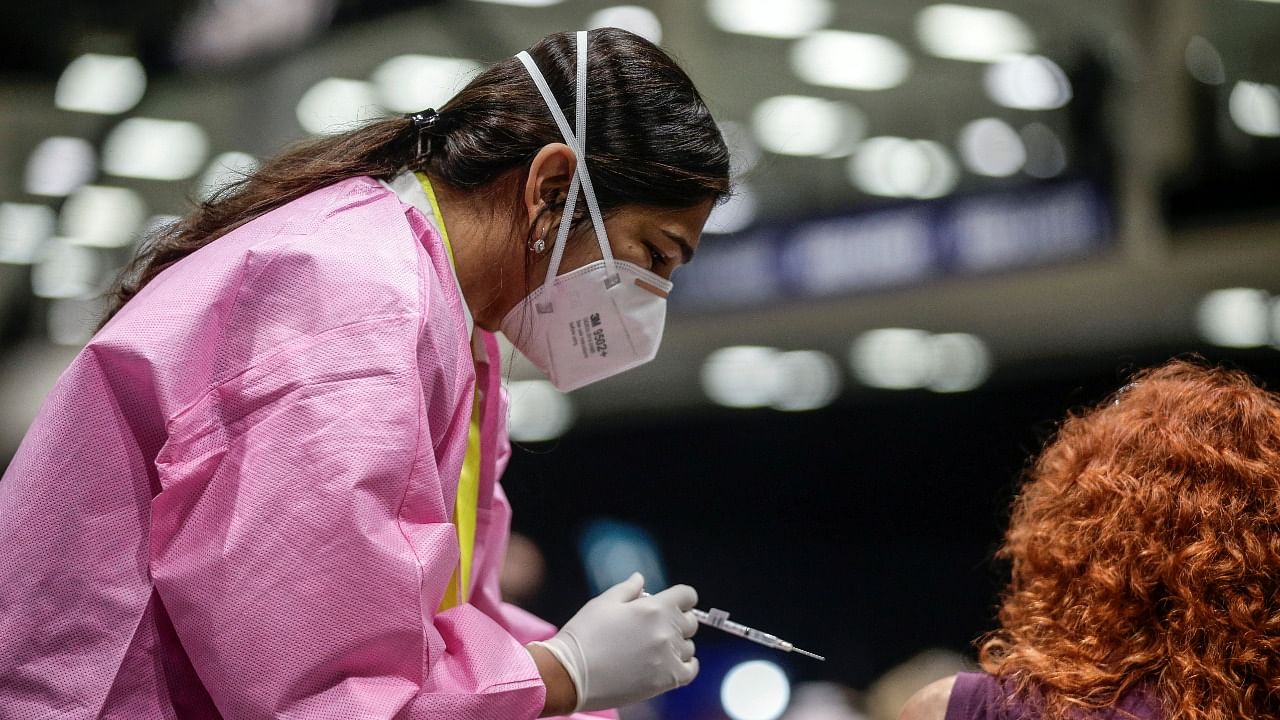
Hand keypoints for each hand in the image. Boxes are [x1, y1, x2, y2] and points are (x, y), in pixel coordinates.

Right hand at [533, 573, 699, 711]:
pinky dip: (683, 667)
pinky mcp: (667, 680)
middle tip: (654, 629)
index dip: (681, 598)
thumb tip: (640, 578)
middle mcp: (666, 631)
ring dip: (677, 646)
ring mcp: (668, 657)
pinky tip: (667, 665)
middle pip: (689, 622)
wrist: (570, 674)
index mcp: (653, 608)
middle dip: (676, 621)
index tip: (673, 604)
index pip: (687, 595)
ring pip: (689, 647)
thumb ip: (627, 589)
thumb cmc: (584, 635)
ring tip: (653, 650)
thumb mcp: (603, 603)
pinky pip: (690, 670)